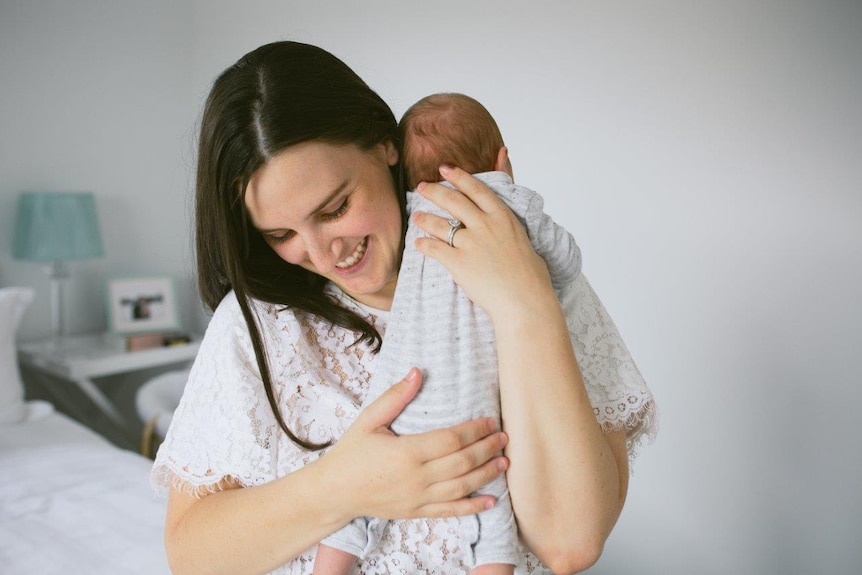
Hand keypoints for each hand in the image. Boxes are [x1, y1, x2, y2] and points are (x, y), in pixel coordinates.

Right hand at [323, 367, 508, 520]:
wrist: (334, 492)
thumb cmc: (351, 453)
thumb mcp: (369, 420)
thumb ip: (395, 397)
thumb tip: (417, 372)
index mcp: (406, 452)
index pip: (450, 440)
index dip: (473, 430)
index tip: (490, 421)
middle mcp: (416, 477)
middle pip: (461, 463)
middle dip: (486, 449)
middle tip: (504, 438)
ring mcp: (418, 498)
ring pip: (461, 487)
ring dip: (486, 474)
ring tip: (504, 462)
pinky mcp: (416, 512)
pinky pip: (450, 511)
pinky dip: (473, 507)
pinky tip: (491, 501)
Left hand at [412, 165, 554, 321]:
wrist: (525, 300)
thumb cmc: (531, 276)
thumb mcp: (524, 238)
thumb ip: (509, 221)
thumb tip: (506, 217)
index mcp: (503, 217)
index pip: (477, 189)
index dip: (459, 176)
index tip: (445, 169)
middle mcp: (485, 225)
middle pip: (453, 201)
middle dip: (434, 191)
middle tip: (421, 186)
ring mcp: (470, 243)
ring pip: (440, 224)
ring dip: (425, 218)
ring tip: (416, 215)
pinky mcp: (458, 263)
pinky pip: (434, 249)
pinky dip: (423, 245)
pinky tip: (418, 243)